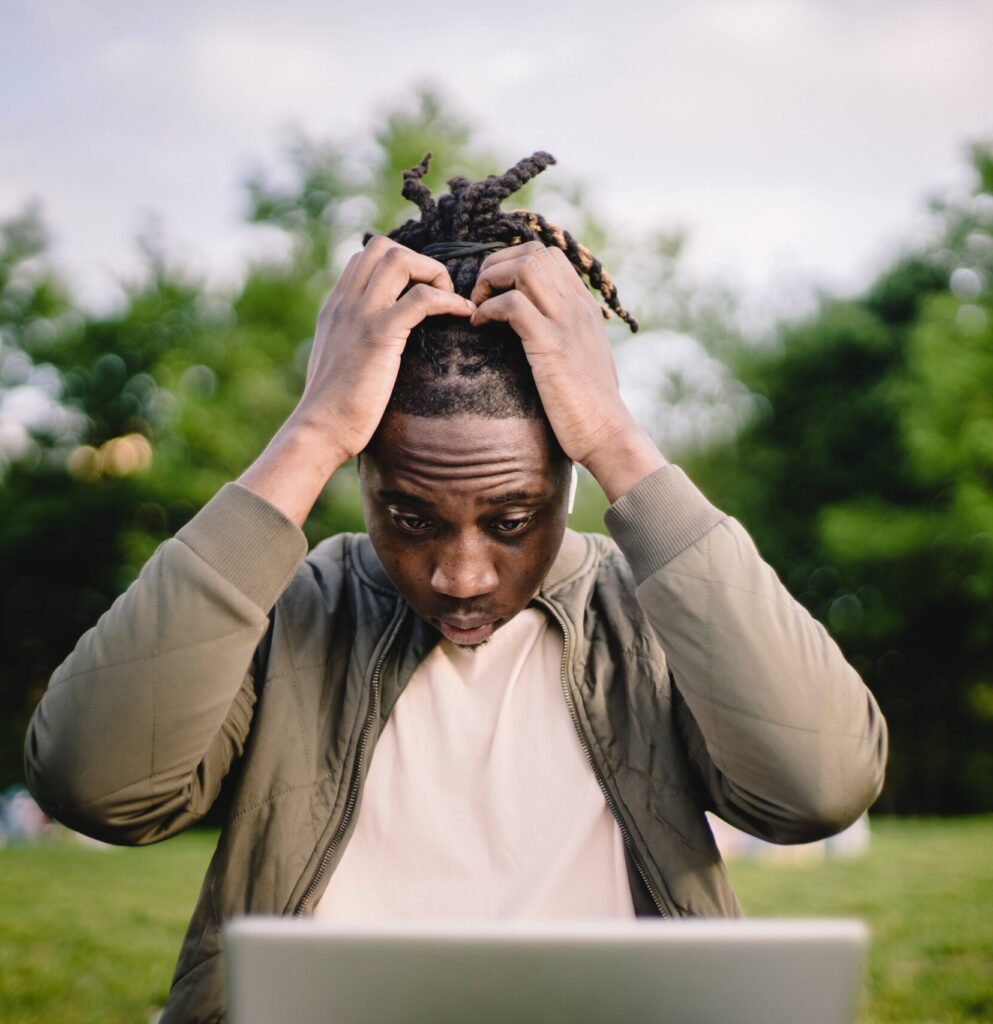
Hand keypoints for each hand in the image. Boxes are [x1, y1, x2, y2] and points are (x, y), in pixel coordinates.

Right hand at [238, 237, 473, 525]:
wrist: (320, 430)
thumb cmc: (335, 408)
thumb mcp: (340, 362)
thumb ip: (353, 341)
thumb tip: (378, 344)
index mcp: (335, 307)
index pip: (365, 257)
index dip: (400, 265)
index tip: (421, 294)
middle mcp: (345, 303)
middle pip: (383, 247)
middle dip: (419, 262)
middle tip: (437, 296)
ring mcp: (360, 316)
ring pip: (400, 260)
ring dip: (433, 274)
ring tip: (450, 302)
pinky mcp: (378, 336)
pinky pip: (421, 298)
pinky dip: (449, 300)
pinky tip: (463, 315)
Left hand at [469, 242, 665, 500]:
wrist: (607, 432)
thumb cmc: (588, 405)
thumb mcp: (580, 358)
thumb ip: (564, 335)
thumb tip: (536, 330)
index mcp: (584, 306)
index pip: (548, 255)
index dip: (512, 262)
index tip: (494, 290)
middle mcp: (577, 306)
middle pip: (533, 252)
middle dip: (496, 265)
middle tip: (479, 295)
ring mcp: (565, 322)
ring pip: (524, 267)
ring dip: (491, 280)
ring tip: (478, 307)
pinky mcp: (551, 345)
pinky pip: (513, 304)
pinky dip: (488, 308)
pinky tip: (480, 326)